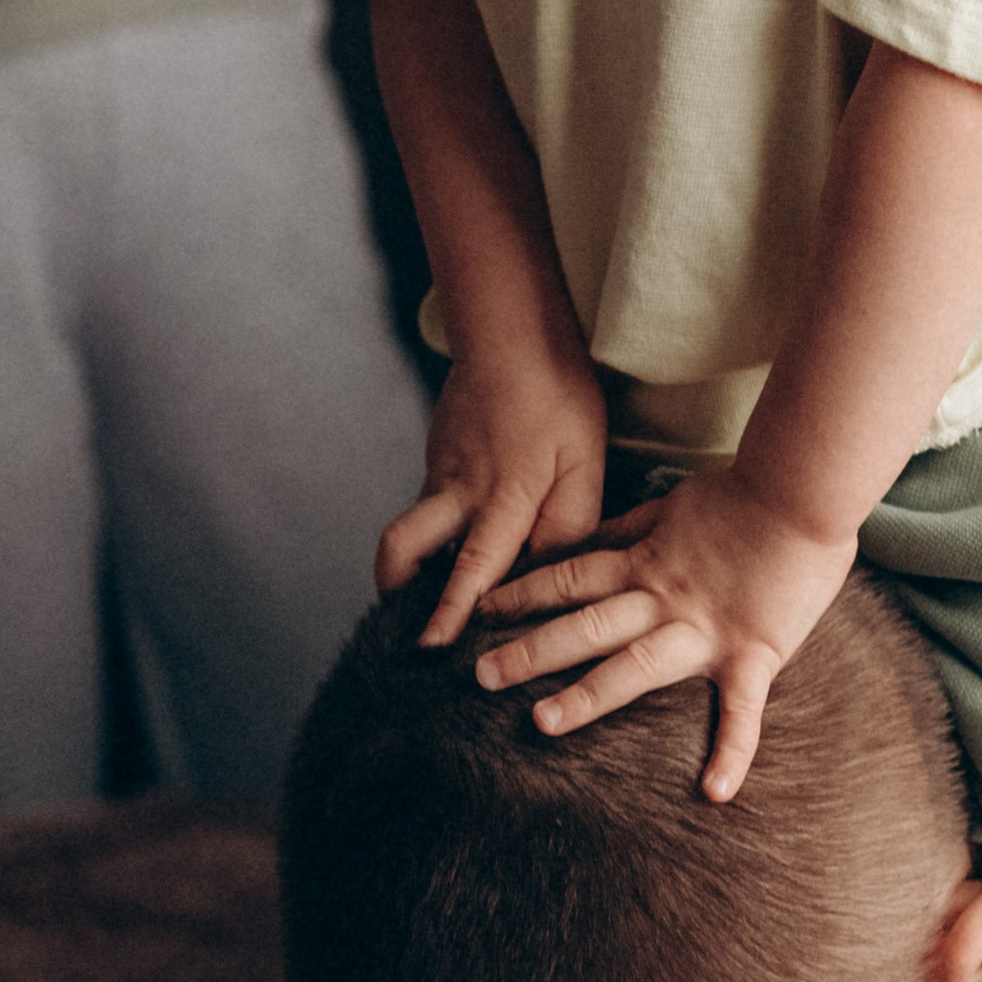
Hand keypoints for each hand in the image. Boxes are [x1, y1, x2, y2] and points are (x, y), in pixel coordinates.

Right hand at [375, 351, 607, 643]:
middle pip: (406, 547)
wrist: (510, 333)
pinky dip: (431, 538)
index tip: (434, 648)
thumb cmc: (558, 395)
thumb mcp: (583, 459)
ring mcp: (441, 474)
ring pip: (409, 531)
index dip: (452, 610)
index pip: (474, 566)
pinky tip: (452, 549)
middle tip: (404, 634)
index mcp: (505, 495)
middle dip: (398, 592)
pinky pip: (425, 510)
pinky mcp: (435, 461)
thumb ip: (570, 521)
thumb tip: (550, 571)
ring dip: (407, 568)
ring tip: (418, 601)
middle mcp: (462, 491)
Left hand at [473, 465, 858, 800]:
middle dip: (531, 650)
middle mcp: (665, 599)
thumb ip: (633, 529)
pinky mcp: (754, 652)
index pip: (571, 578)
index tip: (481, 610)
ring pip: (636, 666)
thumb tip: (592, 538)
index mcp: (646, 563)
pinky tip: (716, 792)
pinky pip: (743, 709)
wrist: (803, 488)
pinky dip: (733, 750)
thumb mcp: (674, 502)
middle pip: (586, 624)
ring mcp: (706, 629)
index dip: (523, 594)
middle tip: (480, 676)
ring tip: (541, 724)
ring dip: (588, 695)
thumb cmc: (744, 491)